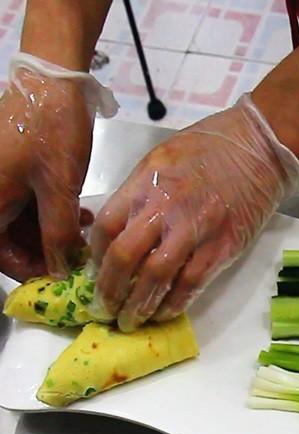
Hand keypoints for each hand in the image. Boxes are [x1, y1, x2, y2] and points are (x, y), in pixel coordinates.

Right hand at [0, 55, 109, 279]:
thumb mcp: (59, 188)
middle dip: (45, 254)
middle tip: (79, 263)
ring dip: (53, 235)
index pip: (1, 255)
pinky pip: (28, 203)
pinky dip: (52, 214)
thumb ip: (58, 232)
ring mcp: (0, 179)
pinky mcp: (15, 168)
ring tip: (85, 239)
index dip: (30, 273)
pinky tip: (80, 216)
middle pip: (10, 241)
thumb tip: (60, 269)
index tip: (61, 282)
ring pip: (23, 224)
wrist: (52, 80)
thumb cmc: (51, 131)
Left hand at [90, 94, 298, 330]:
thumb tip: (121, 229)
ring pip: (156, 276)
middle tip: (104, 309)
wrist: (260, 148)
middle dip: (109, 290)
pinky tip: (164, 312)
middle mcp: (166, 207)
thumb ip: (139, 192)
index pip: (107, 226)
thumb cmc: (211, 148)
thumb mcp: (161, 158)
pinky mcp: (223, 246)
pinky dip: (175, 302)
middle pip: (125, 256)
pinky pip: (192, 282)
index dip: (95, 256)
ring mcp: (197, 229)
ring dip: (139, 305)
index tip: (95, 272)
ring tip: (130, 321)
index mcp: (146, 182)